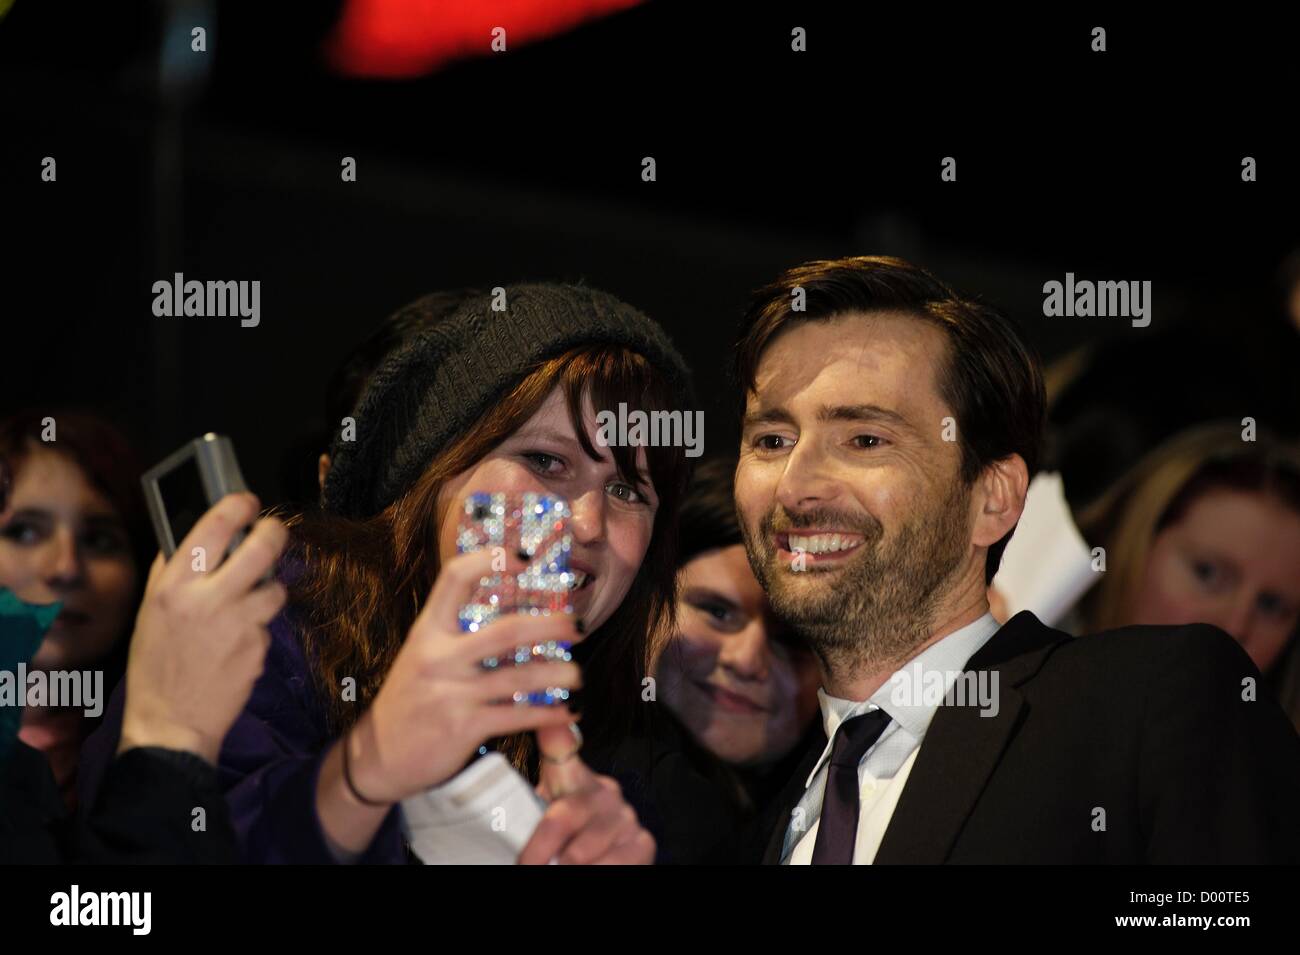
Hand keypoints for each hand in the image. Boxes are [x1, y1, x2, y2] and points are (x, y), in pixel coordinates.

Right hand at [119, 493, 287, 763]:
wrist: (170, 722)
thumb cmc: (157, 663)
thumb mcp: (151, 610)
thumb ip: (172, 571)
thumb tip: (199, 534)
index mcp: (174, 586)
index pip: (213, 527)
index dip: (238, 506)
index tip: (248, 501)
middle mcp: (208, 600)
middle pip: (262, 548)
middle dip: (275, 533)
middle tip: (274, 531)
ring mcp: (238, 624)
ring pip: (276, 588)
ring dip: (269, 591)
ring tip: (249, 603)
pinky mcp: (259, 648)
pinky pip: (268, 625)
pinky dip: (259, 628)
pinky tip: (237, 643)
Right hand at [345, 548, 584, 804]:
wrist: (378, 756)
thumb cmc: (410, 700)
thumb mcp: (422, 655)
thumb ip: (458, 634)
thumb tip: (515, 615)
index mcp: (428, 631)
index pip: (455, 578)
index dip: (489, 560)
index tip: (523, 557)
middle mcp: (438, 656)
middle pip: (506, 631)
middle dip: (551, 626)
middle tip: (577, 626)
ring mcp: (451, 693)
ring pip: (519, 678)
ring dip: (558, 674)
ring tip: (578, 674)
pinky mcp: (463, 727)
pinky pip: (517, 716)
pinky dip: (548, 713)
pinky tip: (568, 710)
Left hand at [517, 723, 655, 864]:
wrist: (602, 864)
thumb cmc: (566, 843)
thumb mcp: (544, 819)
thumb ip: (526, 808)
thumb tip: (504, 799)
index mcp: (575, 778)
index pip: (560, 745)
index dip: (552, 732)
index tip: (544, 718)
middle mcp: (604, 791)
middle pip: (562, 817)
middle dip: (539, 849)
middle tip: (525, 865)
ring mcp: (626, 816)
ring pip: (584, 849)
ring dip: (565, 865)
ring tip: (555, 868)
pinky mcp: (644, 843)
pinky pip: (615, 863)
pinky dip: (595, 871)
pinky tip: (585, 871)